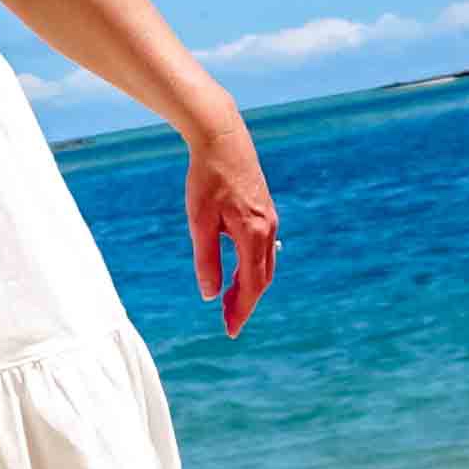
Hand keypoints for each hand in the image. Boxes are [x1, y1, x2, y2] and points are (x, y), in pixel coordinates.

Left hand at [184, 123, 280, 338]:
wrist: (222, 138)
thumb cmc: (207, 178)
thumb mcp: (199, 222)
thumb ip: (206, 260)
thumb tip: (208, 295)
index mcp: (253, 235)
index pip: (251, 285)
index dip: (241, 310)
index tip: (230, 330)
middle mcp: (267, 229)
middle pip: (262, 279)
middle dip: (245, 303)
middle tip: (228, 322)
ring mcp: (269, 219)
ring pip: (264, 264)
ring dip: (249, 286)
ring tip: (228, 302)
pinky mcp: (264, 210)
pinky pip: (263, 249)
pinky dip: (252, 268)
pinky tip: (238, 271)